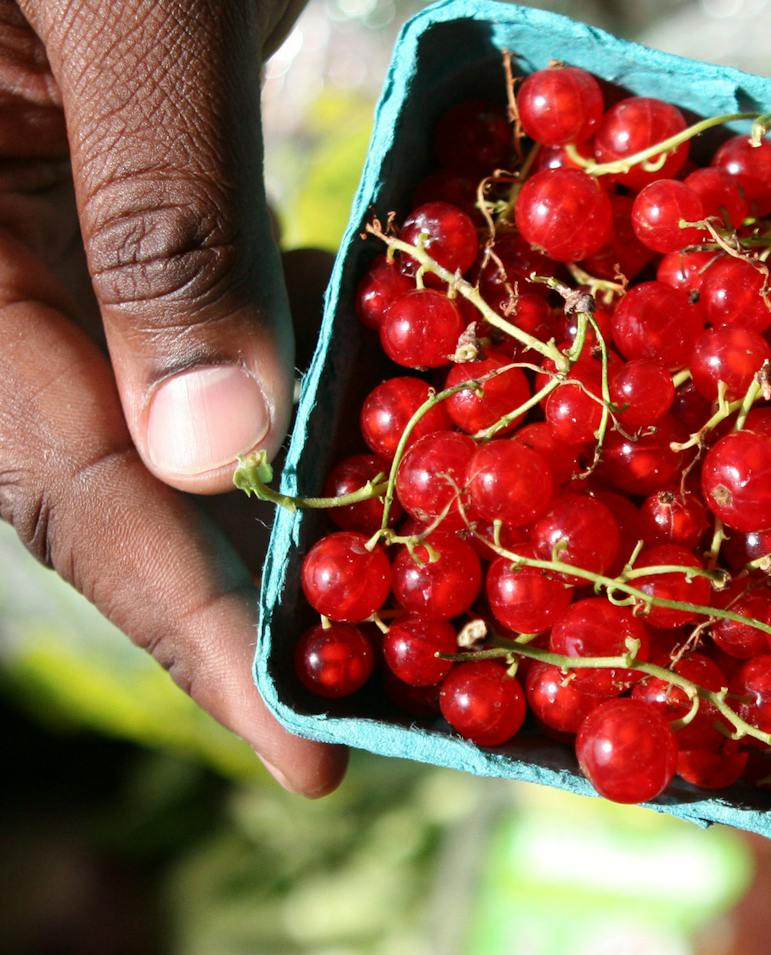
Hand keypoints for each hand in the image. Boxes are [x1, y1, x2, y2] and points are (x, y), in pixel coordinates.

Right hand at [0, 1, 342, 793]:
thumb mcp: (117, 1)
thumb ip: (153, 218)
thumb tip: (215, 455)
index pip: (73, 499)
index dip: (194, 641)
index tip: (311, 758)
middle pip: (120, 493)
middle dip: (253, 607)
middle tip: (388, 708)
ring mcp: (51, 243)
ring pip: (166, 425)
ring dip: (287, 518)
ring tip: (414, 609)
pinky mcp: (122, 194)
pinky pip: (204, 325)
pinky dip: (292, 390)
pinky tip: (381, 432)